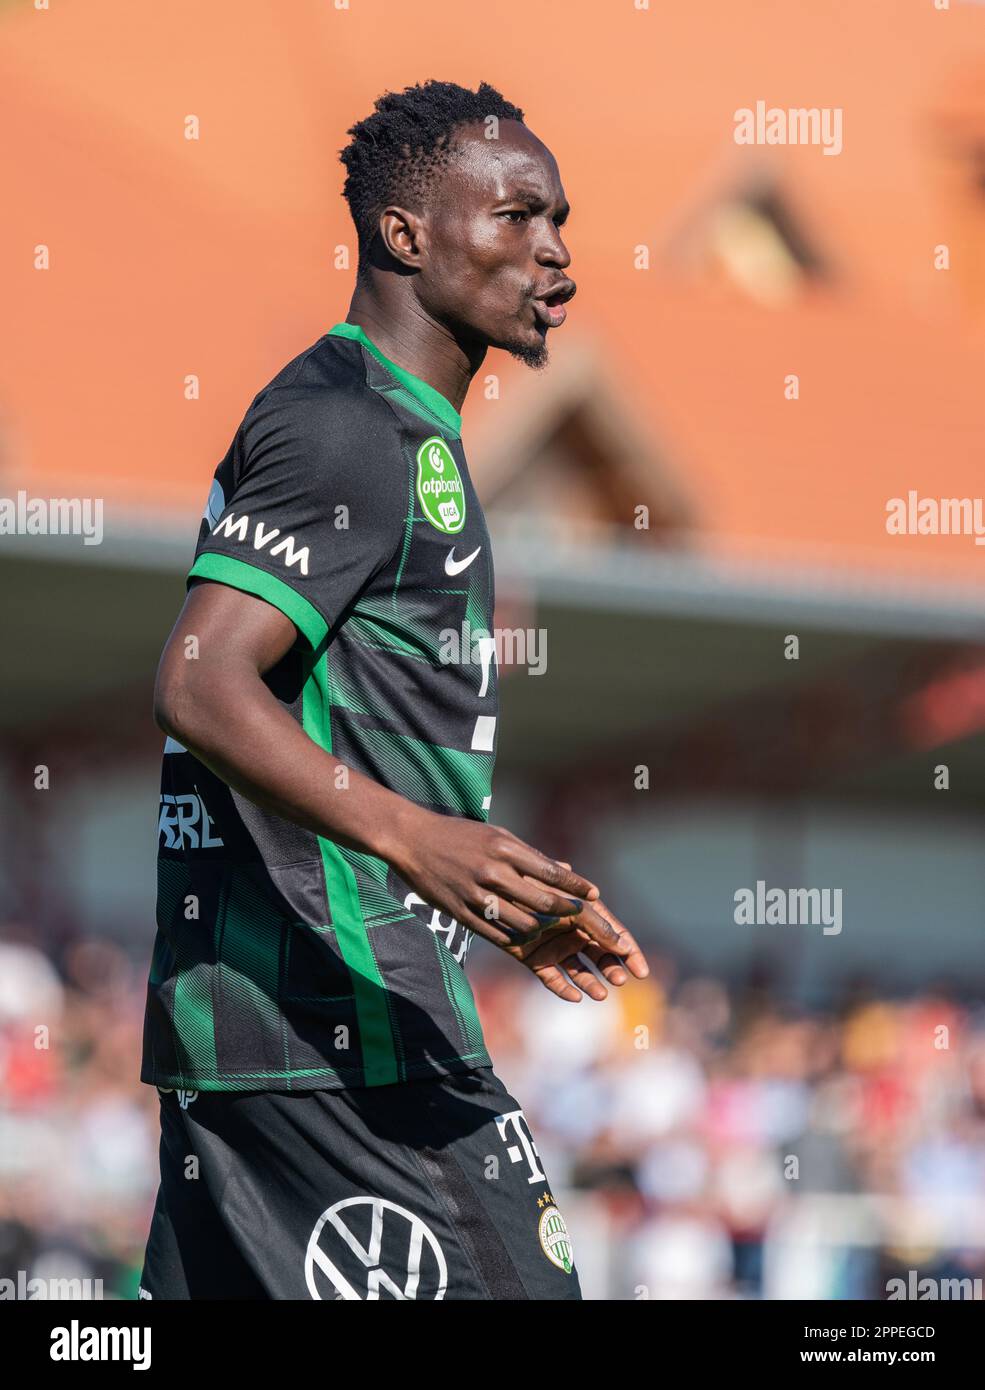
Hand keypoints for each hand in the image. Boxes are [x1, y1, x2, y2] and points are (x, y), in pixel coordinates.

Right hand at [388, 810, 628, 963]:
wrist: (411, 839)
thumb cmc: (460, 835)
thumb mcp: (496, 835)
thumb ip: (528, 856)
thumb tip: (564, 870)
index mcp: (505, 848)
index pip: (550, 872)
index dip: (575, 887)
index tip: (594, 896)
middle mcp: (493, 871)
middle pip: (542, 902)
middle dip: (571, 916)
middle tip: (589, 924)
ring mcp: (476, 894)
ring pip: (523, 924)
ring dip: (545, 932)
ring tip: (560, 937)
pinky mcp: (461, 913)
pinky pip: (497, 934)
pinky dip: (517, 940)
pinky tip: (529, 943)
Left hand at [507, 867, 649, 1002]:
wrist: (497, 891)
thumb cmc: (537, 890)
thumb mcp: (570, 903)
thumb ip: (596, 923)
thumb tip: (622, 946)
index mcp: (585, 912)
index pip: (614, 934)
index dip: (630, 952)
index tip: (642, 973)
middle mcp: (572, 930)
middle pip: (599, 954)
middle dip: (611, 968)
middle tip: (618, 980)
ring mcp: (554, 946)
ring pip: (579, 970)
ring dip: (591, 982)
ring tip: (601, 994)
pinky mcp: (535, 960)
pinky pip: (553, 979)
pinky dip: (563, 989)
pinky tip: (575, 996)